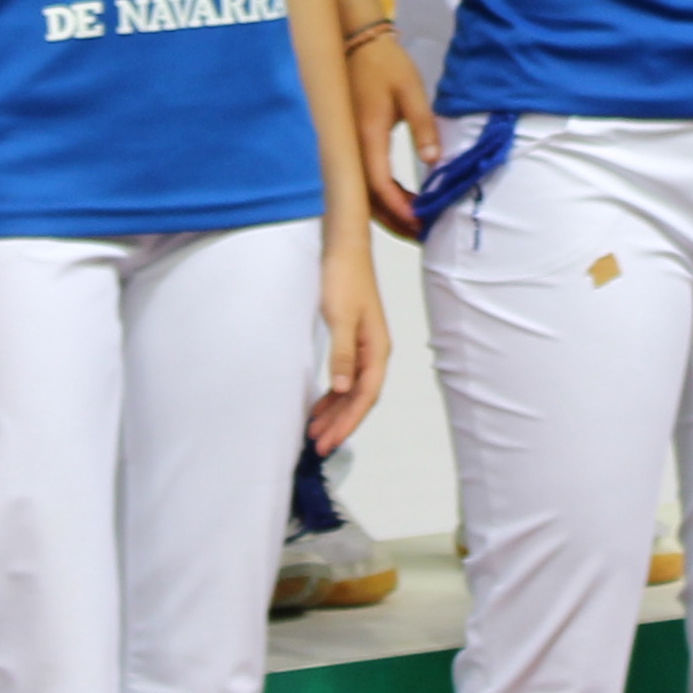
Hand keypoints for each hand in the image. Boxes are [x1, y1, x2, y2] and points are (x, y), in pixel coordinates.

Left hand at [308, 229, 391, 453]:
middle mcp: (374, 353)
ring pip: (352, 391)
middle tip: (318, 446)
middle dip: (340, 424)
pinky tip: (320, 404)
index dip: (348, 422)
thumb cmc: (344, 278)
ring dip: (335, 412)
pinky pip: (346, 377)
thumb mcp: (339, 317)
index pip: (365, 396)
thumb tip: (341, 390)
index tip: (328, 442)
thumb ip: (342, 354)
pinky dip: (333, 395)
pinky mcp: (353, 340)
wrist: (344, 247)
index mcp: (377, 350)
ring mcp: (364, 347)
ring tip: (315, 431)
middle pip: (360, 398)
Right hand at [343, 29, 438, 238]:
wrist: (356, 43)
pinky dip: (380, 197)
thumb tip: (434, 161)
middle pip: (366, 199)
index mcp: (367, 135)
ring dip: (386, 212)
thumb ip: (423, 127)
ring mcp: (347, 147)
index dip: (399, 207)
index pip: (379, 184)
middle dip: (393, 220)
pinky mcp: (349, 145)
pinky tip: (401, 201)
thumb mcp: (411, 92)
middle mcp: (352, 147)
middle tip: (421, 233)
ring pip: (361, 193)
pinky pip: (361, 180)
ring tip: (413, 224)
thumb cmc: (385, 65)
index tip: (421, 220)